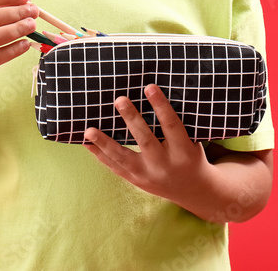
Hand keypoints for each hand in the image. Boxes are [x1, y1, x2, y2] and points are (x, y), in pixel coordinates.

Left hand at [82, 83, 211, 203]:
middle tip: (120, 99)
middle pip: (145, 140)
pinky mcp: (135, 180)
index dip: (161, 106)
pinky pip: (114, 166)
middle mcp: (165, 165)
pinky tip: (86, 143)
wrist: (190, 189)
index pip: (171, 125)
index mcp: (183, 152)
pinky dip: (99, 154)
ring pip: (123, 157)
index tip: (149, 87)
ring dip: (104, 142)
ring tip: (89, 130)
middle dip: (131, 119)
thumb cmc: (190, 155)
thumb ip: (177, 123)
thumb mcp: (192, 140)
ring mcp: (147, 175)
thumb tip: (152, 93)